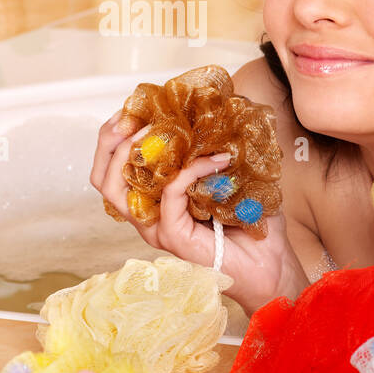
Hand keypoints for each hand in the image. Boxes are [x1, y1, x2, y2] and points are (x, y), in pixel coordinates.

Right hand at [89, 112, 306, 312]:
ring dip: (136, 150)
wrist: (270, 265)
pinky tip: (217, 159)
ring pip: (118, 189)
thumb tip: (219, 107)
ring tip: (163, 129)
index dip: (114, 135)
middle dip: (112, 140)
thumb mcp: (227, 175)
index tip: (134, 108)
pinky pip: (169, 193)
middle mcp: (147, 217)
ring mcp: (156, 229)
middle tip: (137, 116)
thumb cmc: (250, 223)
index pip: (111, 168)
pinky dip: (190, 169)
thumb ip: (214, 147)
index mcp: (152, 202)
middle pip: (103, 179)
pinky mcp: (173, 237)